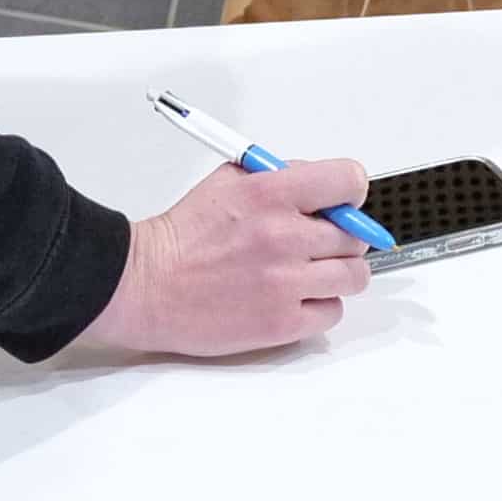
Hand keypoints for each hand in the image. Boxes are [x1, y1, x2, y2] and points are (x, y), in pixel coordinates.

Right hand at [87, 156, 379, 356]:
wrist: (145, 285)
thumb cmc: (183, 237)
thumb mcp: (229, 182)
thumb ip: (279, 178)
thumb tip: (322, 186)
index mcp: (271, 194)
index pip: (349, 182)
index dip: (349, 193)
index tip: (342, 204)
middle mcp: (284, 236)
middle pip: (356, 235)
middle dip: (341, 237)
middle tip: (318, 242)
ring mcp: (286, 283)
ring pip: (354, 276)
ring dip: (337, 272)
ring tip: (309, 272)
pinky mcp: (282, 322)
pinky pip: (333, 312)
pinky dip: (320, 305)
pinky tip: (294, 297)